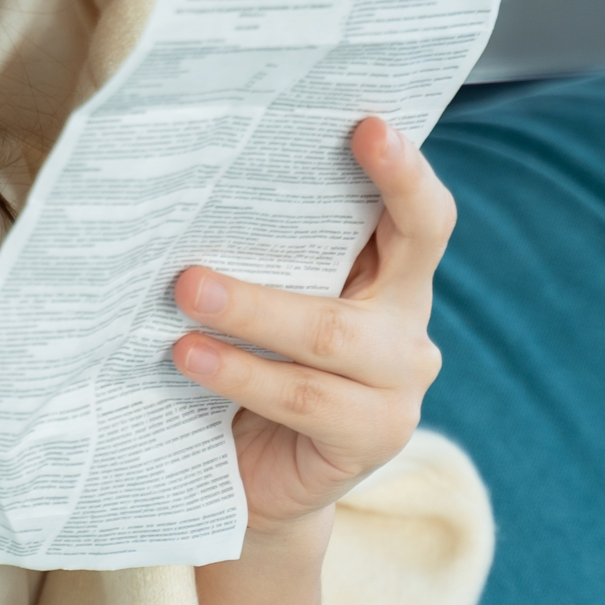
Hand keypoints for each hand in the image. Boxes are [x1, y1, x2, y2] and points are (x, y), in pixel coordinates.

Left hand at [171, 115, 454, 540]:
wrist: (254, 481)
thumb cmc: (251, 367)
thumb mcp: (264, 305)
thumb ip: (261, 258)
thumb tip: (189, 192)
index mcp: (390, 275)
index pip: (419, 215)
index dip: (404, 170)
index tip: (368, 124)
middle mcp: (406, 324)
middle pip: (400, 256)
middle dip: (328, 220)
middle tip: (265, 185)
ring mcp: (399, 385)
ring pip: (332, 333)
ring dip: (252, 309)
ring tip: (186, 292)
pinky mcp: (375, 438)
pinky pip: (307, 398)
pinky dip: (241, 374)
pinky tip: (188, 357)